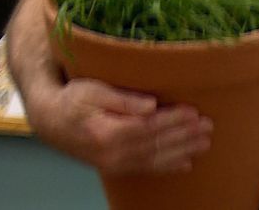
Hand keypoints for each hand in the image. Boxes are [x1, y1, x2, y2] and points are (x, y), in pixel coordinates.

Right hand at [26, 77, 212, 174]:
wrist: (49, 121)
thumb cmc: (73, 99)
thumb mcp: (93, 90)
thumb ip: (122, 99)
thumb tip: (151, 104)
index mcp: (107, 131)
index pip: (148, 127)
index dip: (172, 120)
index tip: (193, 112)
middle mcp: (112, 153)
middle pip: (155, 144)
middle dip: (184, 136)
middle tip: (208, 126)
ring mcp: (113, 163)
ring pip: (154, 159)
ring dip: (182, 151)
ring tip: (204, 143)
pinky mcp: (115, 167)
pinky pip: (145, 169)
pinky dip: (167, 167)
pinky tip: (185, 163)